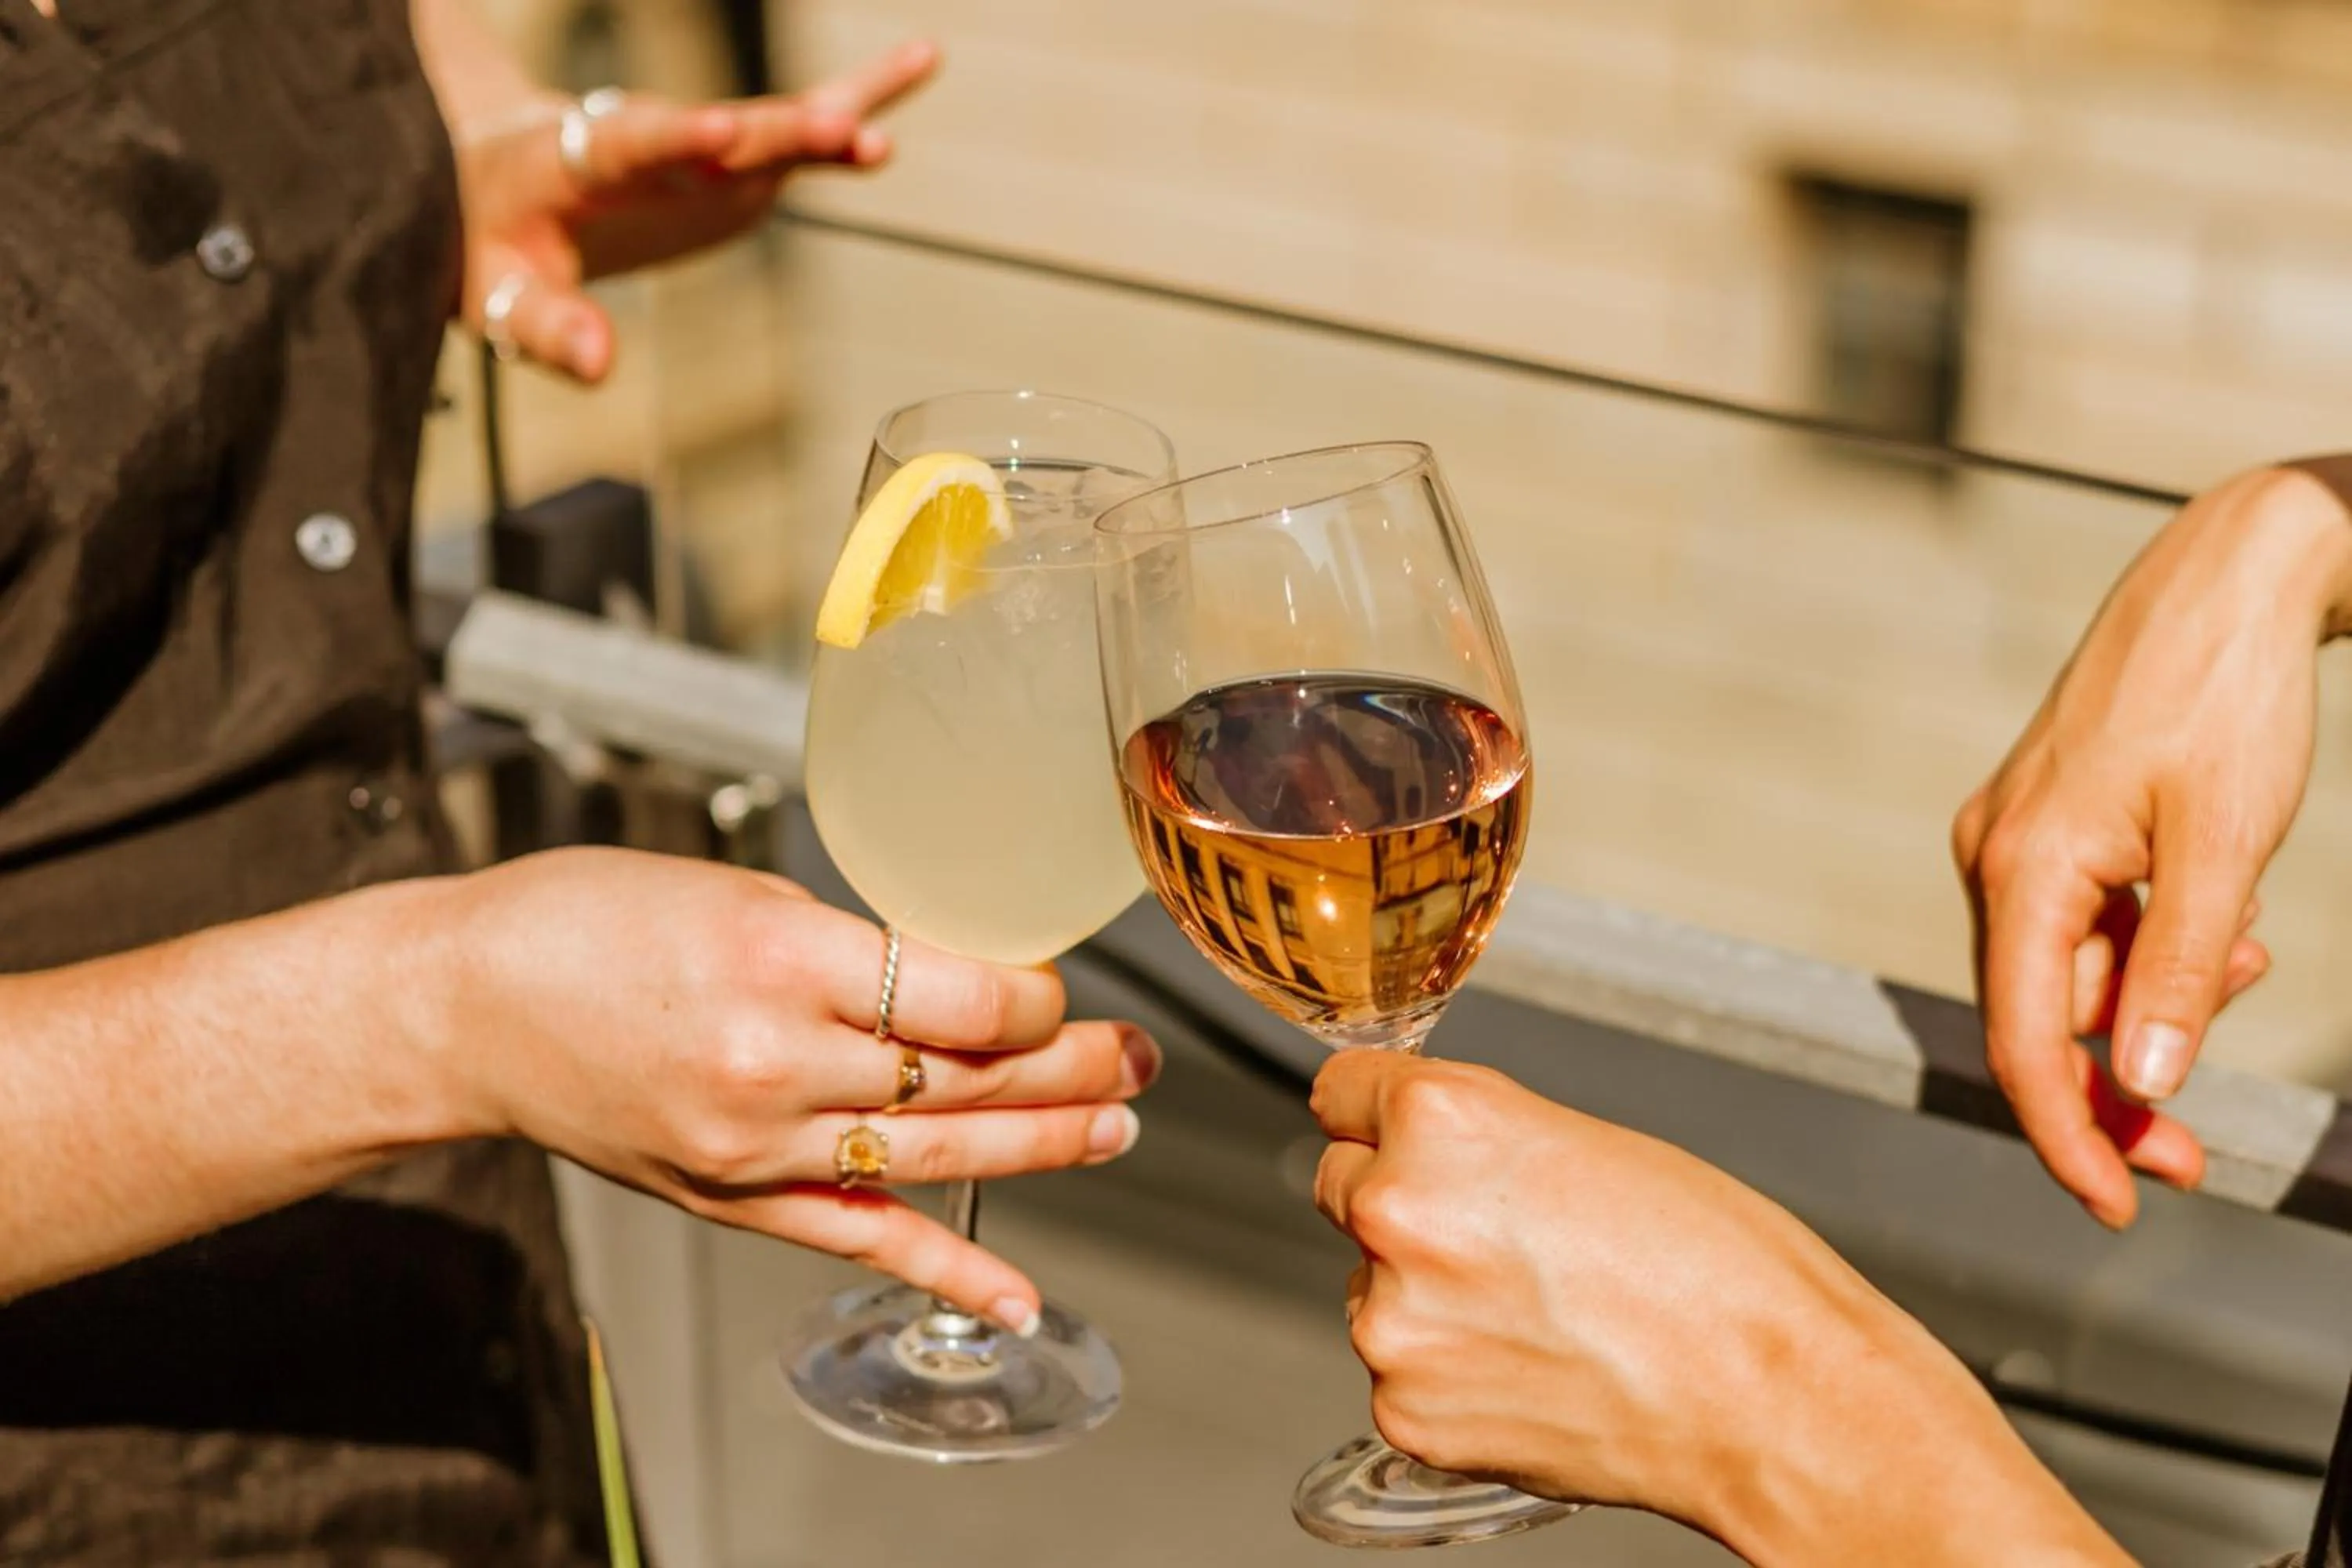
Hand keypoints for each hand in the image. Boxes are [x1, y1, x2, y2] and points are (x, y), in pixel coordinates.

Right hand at [415, 848, 1154, 1333]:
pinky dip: (946, 1270)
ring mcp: (756, 1145)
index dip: (1041, 1000)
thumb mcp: (737, 891)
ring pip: (935, 1152)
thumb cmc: (587, 922)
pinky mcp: (732, 1199)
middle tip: (1138, 1057)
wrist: (466, 1006)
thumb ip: (851, 943)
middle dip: (1072, 1070)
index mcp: (783, 959)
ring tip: (1115, 1126)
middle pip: (968, 1077)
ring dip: (1041, 1146)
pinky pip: (860, 1239)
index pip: (966, 999)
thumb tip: (961, 976)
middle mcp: (777, 1062)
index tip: (1062, 987)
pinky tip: (1018, 1294)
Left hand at [452, 39, 937, 379]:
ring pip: (767, 127)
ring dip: (823, 128)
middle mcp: (645, 137)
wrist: (492, 187)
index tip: (724, 132)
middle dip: (775, 133)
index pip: (631, 144)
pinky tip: (918, 65)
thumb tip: (602, 363)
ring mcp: (698, 147)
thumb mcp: (496, 298)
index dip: (679, 139)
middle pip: (716, 135)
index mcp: (573, 160)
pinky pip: (798, 128)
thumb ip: (550, 329)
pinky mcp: (736, 161)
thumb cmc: (484, 243)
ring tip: (875, 138)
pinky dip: (858, 100)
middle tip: (836, 131)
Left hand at [1311, 1053, 2129, 1567]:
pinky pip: (1404, 1374)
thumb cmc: (1718, 1268)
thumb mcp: (1589, 1141)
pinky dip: (1453, 1375)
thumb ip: (1481, 1135)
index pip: (1342, 1092)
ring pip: (1372, 1287)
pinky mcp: (1408, 1411)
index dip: (1377, 1112)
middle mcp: (1399, 1213)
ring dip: (1429, 1297)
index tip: (1387, 1126)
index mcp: (1442, 1123)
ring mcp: (1395, 1323)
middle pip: (1347, 1186)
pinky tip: (1535, 1369)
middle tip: (1500, 1236)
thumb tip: (1424, 1145)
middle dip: (1404, 1203)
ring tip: (1543, 1313)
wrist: (1773, 1399)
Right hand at [1953, 466, 2351, 1227]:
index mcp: (2020, 869)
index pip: (2027, 1043)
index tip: (2120, 1210)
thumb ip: (2182, 973)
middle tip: (2198, 1160)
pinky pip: (2086, 923)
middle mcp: (1994, 858)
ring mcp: (2014, 838)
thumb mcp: (2226, 849)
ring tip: (2249, 967)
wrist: (2225, 578)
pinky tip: (2222, 931)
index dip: (2069, 1138)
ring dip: (2150, 1005)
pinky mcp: (2049, 822)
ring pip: (2070, 973)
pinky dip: (2149, 952)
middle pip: (2041, 1020)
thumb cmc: (2224, 698)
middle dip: (2119, 1091)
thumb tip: (2146, 1087)